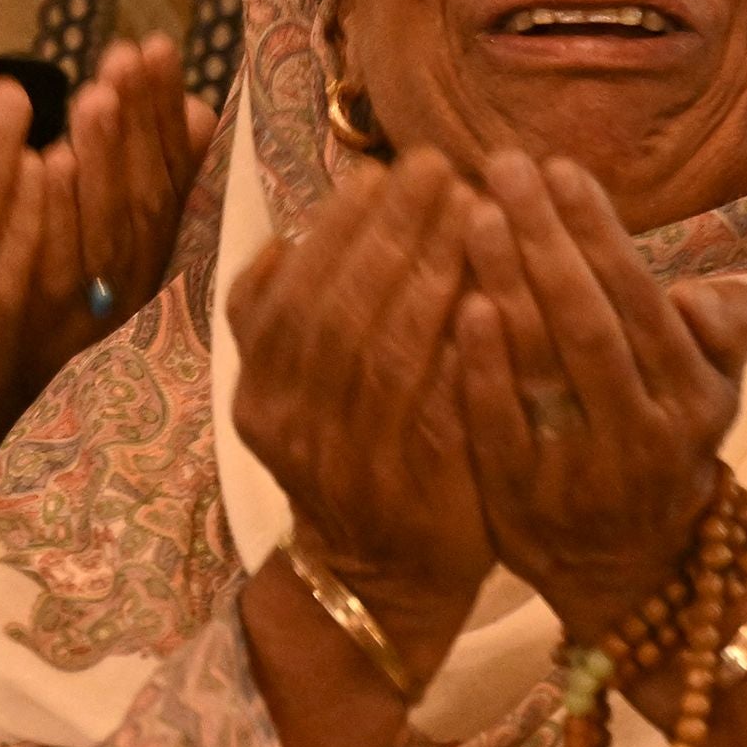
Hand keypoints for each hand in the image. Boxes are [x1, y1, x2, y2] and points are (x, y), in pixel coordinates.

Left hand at [12, 37, 218, 391]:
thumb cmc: (59, 317)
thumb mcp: (119, 246)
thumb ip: (160, 183)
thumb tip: (203, 110)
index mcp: (153, 271)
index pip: (170, 186)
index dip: (165, 117)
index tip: (154, 47)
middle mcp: (128, 301)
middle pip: (143, 207)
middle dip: (139, 127)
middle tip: (127, 58)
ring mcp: (81, 325)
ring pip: (101, 237)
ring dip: (104, 164)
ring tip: (95, 94)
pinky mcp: (29, 345)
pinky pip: (47, 275)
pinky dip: (53, 220)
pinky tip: (42, 165)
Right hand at [227, 151, 496, 676]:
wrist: (381, 578)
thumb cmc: (353, 455)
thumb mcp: (294, 391)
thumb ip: (282, 317)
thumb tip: (290, 232)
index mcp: (257, 390)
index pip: (289, 289)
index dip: (336, 226)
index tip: (383, 171)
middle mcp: (289, 426)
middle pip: (336, 309)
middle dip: (389, 230)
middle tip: (438, 168)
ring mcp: (347, 461)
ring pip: (382, 350)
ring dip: (428, 271)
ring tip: (471, 211)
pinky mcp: (410, 489)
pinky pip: (431, 404)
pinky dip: (456, 344)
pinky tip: (488, 292)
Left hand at [449, 150, 746, 643]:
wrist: (632, 568)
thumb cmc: (666, 441)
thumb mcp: (716, 389)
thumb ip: (722, 329)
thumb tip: (692, 294)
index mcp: (694, 397)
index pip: (641, 300)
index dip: (600, 232)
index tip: (559, 168)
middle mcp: (643, 434)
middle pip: (588, 322)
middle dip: (546, 237)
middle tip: (502, 165)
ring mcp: (580, 472)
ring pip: (541, 365)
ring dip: (506, 282)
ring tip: (472, 213)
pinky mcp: (521, 501)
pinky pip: (497, 424)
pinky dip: (482, 364)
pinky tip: (461, 303)